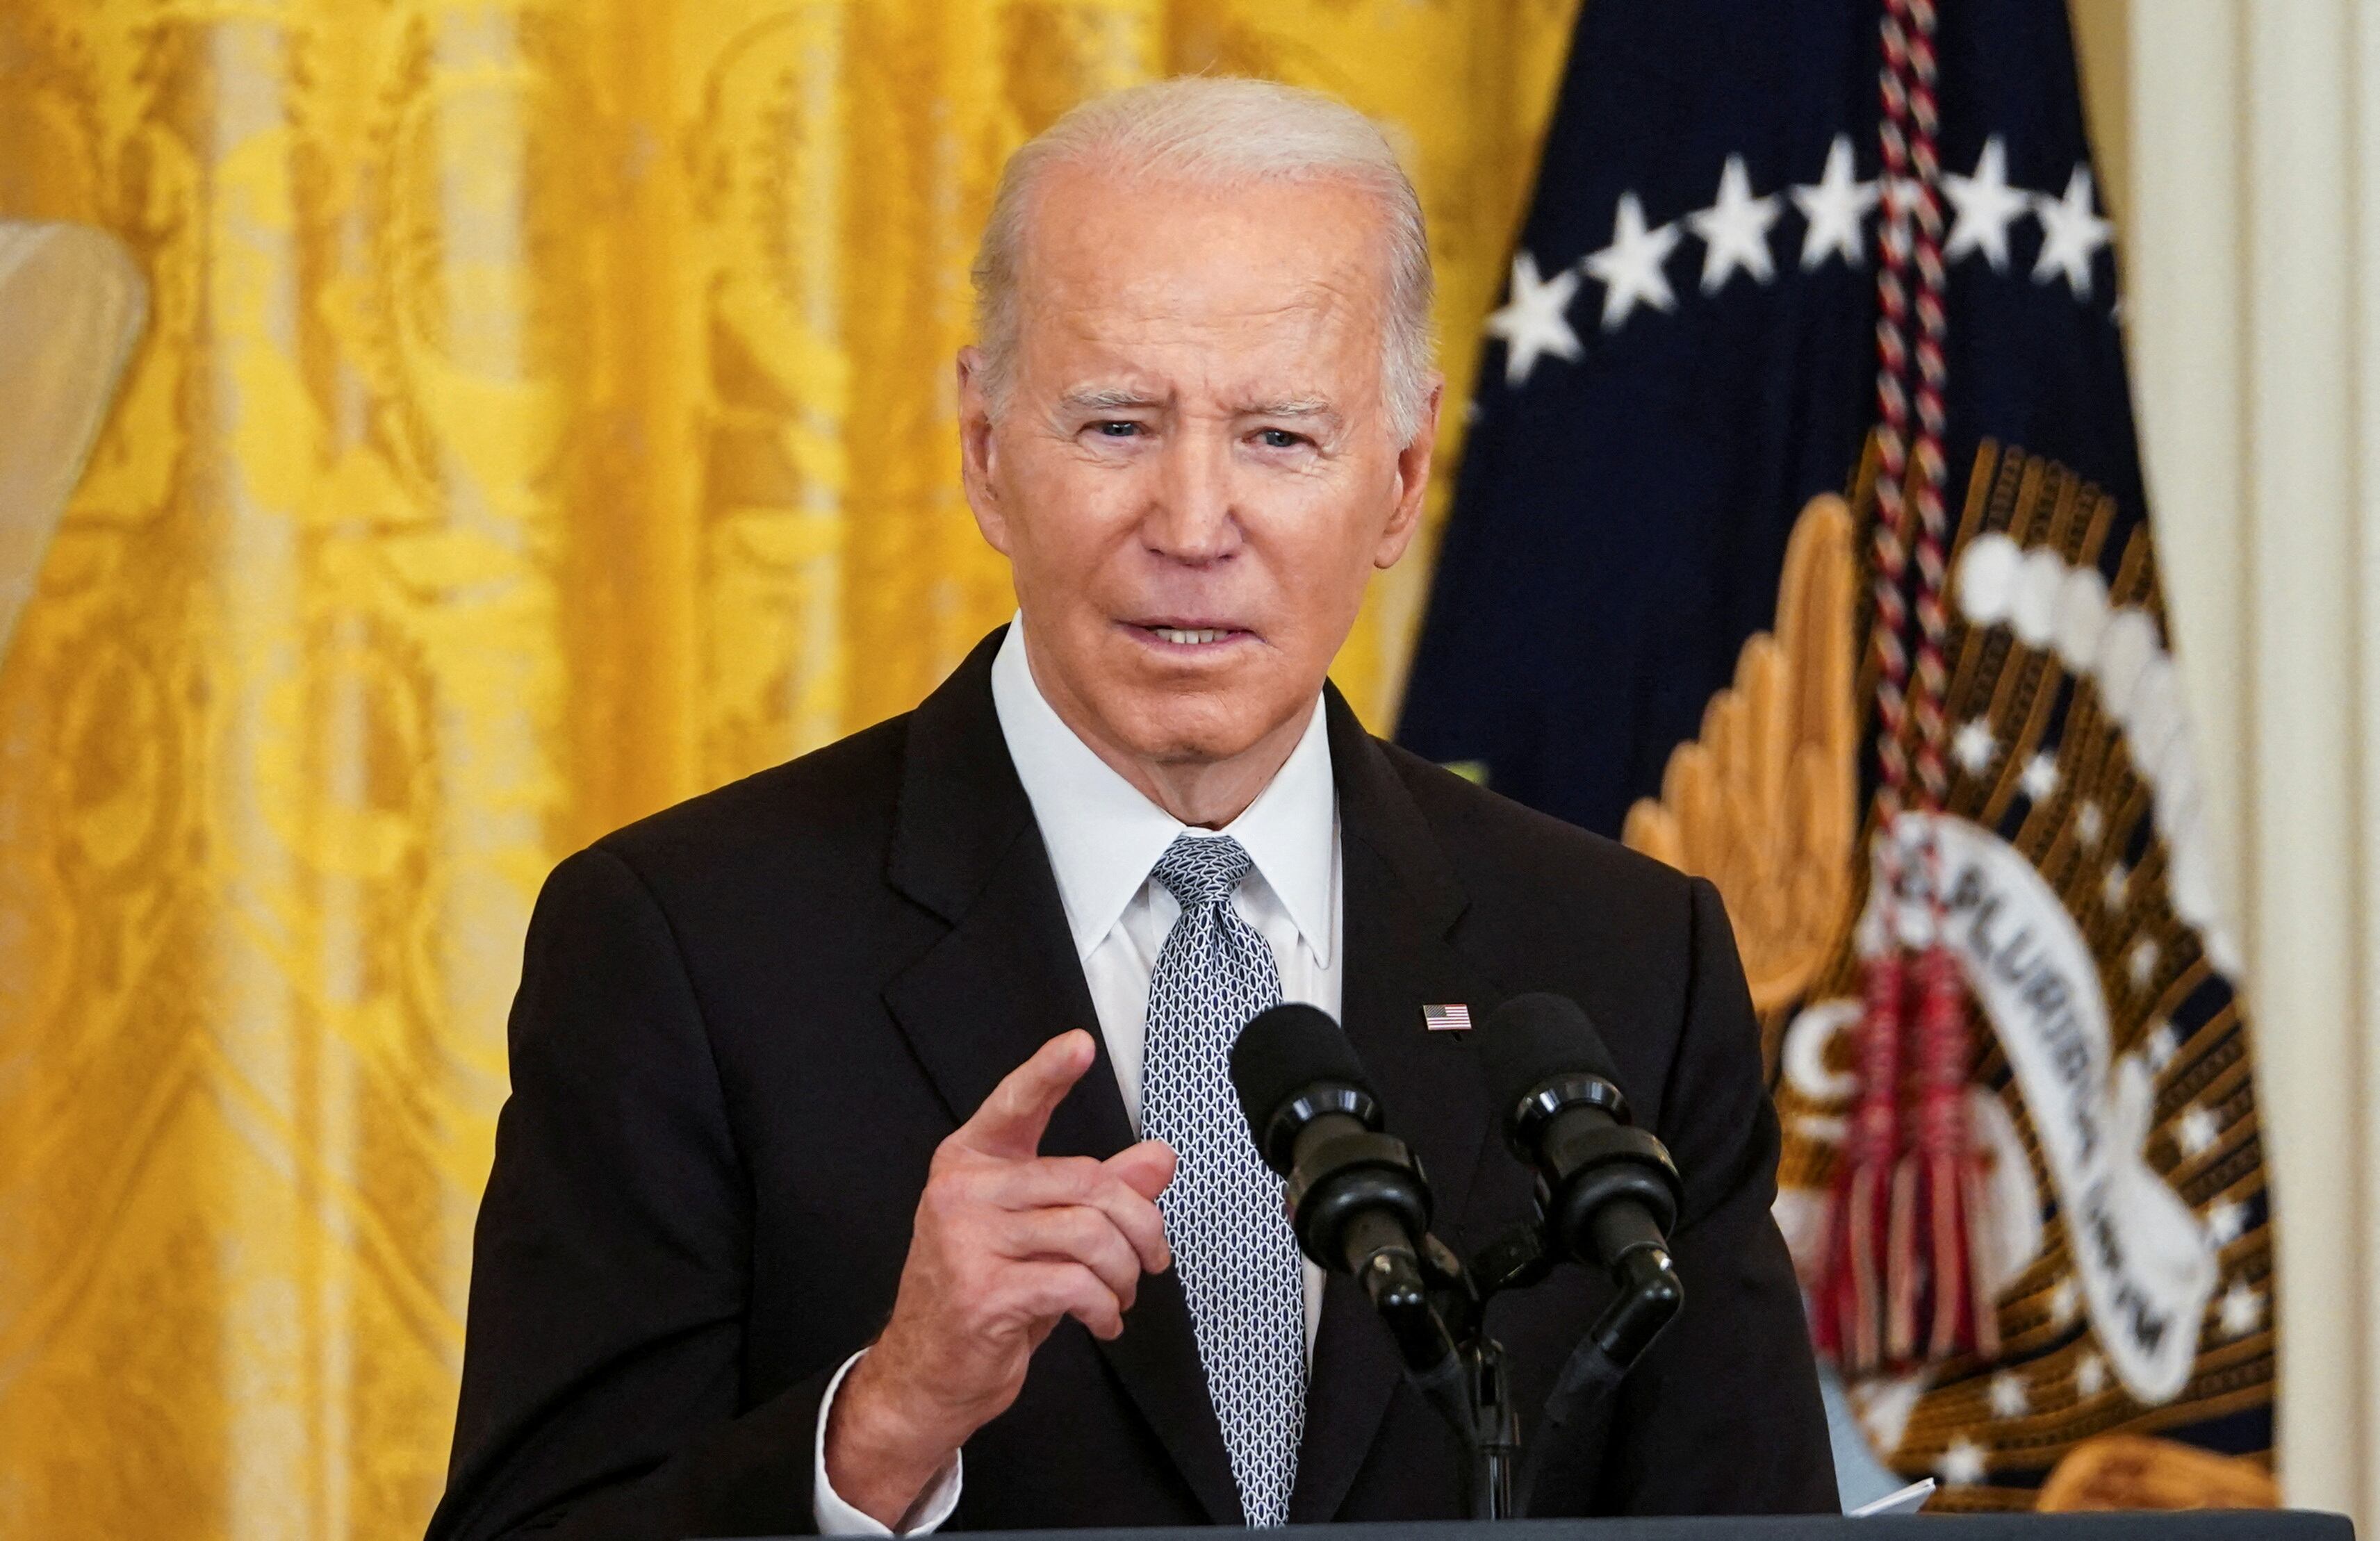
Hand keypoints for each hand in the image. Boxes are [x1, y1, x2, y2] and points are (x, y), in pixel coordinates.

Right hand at [824, 1030, 1176, 1525]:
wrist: (927, 1376)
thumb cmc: (985, 1297)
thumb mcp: (1045, 1237)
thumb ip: (1099, 1193)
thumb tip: (1159, 1158)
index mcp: (971, 1164)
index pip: (1014, 1107)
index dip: (1048, 1073)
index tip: (1079, 1045)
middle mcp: (961, 1192)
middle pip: (1084, 1181)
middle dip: (1139, 1224)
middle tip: (1154, 1257)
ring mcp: (965, 1240)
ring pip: (1088, 1234)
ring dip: (1125, 1272)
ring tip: (1122, 1294)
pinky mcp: (981, 1291)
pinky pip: (1075, 1284)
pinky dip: (1105, 1307)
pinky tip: (1103, 1320)